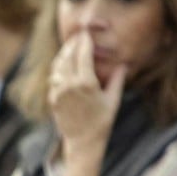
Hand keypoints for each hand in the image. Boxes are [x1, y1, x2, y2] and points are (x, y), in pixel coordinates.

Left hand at [49, 31, 125, 152]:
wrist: (82, 142)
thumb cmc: (102, 122)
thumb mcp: (113, 100)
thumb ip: (117, 80)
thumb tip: (123, 64)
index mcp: (86, 83)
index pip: (83, 54)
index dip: (84, 41)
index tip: (86, 33)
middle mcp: (69, 85)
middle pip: (67, 57)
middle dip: (72, 44)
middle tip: (77, 36)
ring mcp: (58, 92)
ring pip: (57, 66)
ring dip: (63, 54)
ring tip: (70, 47)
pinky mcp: (52, 99)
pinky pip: (53, 79)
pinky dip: (58, 69)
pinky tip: (63, 65)